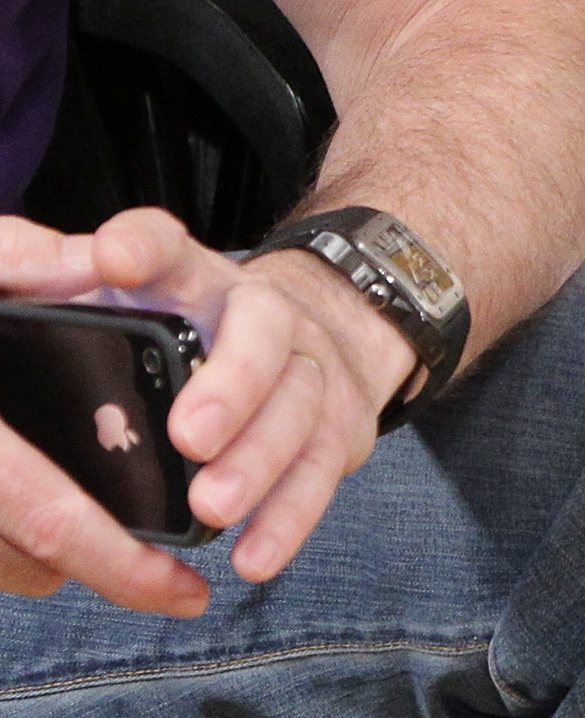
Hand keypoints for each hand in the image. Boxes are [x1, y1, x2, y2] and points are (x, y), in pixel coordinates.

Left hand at [0, 208, 416, 614]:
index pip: (167, 245)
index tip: (113, 262)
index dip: (144, 247)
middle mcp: (263, 315)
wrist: (318, 336)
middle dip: (231, 383)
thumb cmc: (193, 334)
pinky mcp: (336, 429)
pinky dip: (289, 517)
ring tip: (211, 507)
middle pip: (262, 330)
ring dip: (257, 460)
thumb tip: (5, 268)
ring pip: (298, 405)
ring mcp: (309, 370)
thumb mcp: (131, 302)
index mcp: (193, 280)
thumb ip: (58, 287)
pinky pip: (320, 473)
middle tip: (188, 436)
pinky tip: (252, 555)